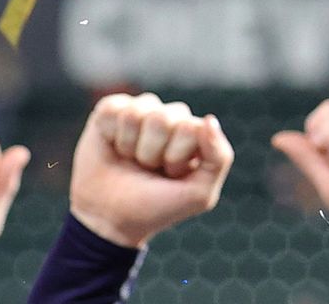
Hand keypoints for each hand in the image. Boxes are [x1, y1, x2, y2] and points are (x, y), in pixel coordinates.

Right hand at [68, 92, 232, 247]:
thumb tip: (210, 120)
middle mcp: (169, 117)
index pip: (190, 126)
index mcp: (194, 133)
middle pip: (161, 118)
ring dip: (130, 146)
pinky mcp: (110, 111)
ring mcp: (139, 112)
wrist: (111, 218)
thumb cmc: (157, 206)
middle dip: (152, 153)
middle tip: (149, 169)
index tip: (171, 175)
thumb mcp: (199, 193)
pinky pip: (112, 110)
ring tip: (132, 160)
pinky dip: (111, 135)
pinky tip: (114, 147)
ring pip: (134, 114)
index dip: (176, 157)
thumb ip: (219, 157)